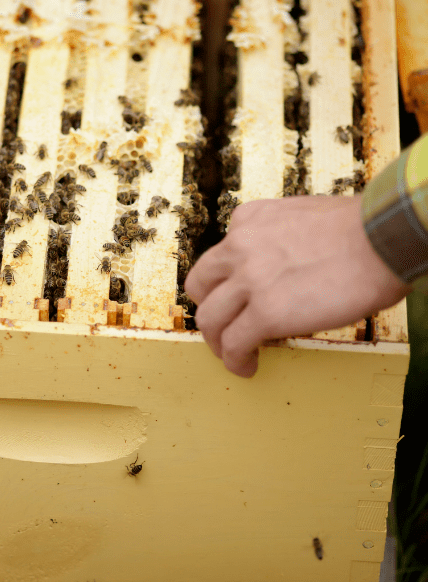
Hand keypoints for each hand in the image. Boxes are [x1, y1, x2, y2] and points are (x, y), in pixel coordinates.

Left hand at [185, 194, 410, 377]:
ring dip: (216, 341)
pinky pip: (233, 343)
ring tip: (233, 354)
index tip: (242, 296)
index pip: (221, 253)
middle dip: (210, 308)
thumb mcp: (302, 215)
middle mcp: (240, 246)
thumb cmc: (360, 228)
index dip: (229, 280)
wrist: (380, 238)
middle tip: (225, 325)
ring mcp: (249, 280)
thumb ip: (281, 235)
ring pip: (209, 318)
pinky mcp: (266, 313)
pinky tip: (248, 366)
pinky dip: (235, 360)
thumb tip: (289, 260)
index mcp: (250, 219)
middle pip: (200, 285)